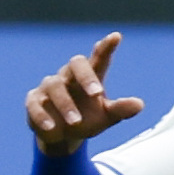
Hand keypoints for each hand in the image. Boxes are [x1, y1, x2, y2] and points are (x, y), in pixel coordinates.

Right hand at [27, 32, 145, 154]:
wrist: (64, 137)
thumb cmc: (88, 119)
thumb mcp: (106, 117)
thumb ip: (121, 109)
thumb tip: (139, 105)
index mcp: (90, 77)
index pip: (99, 59)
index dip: (106, 47)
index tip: (116, 37)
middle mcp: (69, 76)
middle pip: (76, 63)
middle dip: (86, 76)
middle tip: (98, 93)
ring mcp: (49, 87)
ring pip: (55, 86)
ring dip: (66, 104)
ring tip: (76, 122)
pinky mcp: (34, 101)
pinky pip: (35, 104)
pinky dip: (42, 116)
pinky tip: (51, 128)